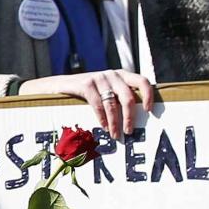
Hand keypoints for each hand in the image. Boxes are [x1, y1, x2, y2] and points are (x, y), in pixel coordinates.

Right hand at [24, 68, 155, 138]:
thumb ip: (121, 97)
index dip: (148, 95)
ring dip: (115, 122)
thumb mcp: (108, 91)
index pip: (142, 81)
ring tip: (115, 134)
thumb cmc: (89, 93)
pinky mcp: (86, 84)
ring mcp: (99, 78)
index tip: (148, 111)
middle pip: (128, 96)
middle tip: (129, 131)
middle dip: (129, 117)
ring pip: (112, 104)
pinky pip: (98, 104)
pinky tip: (103, 126)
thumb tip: (138, 118)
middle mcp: (112, 74)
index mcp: (122, 75)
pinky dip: (102, 118)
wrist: (60, 86)